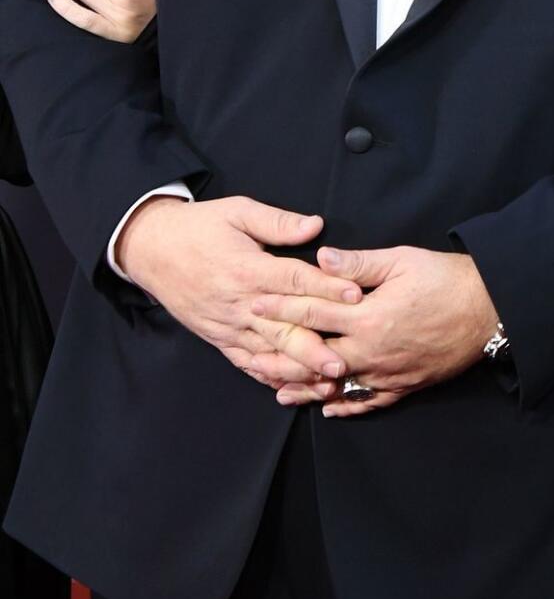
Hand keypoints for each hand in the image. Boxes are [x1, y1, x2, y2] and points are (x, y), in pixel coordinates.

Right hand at [116, 195, 364, 395]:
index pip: (293, 280)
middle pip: (283, 328)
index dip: (326, 287)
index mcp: (246, 269)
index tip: (356, 295)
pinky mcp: (219, 338)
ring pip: (268, 352)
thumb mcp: (237, 211)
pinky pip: (246, 362)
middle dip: (315, 347)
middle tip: (345, 362)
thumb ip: (277, 221)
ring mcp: (228, 325)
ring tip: (326, 383)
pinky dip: (269, 376)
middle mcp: (239, 303)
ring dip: (297, 370)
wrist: (151, 250)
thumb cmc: (199, 227)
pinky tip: (292, 387)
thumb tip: (316, 226)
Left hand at [252, 245, 498, 416]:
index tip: (254, 306)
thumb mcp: (402, 261)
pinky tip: (328, 407)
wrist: (490, 310)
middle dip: (281, 358)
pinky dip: (347, 405)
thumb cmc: (446, 280)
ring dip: (306, 388)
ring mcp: (389, 372)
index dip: (280, 309)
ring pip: (338, 385)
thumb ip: (358, 264)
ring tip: (277, 390)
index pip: (313, 314)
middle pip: (316, 359)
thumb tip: (321, 258)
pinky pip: (370, 400)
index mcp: (369, 317)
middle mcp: (374, 351)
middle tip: (250, 359)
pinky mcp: (406, 384)